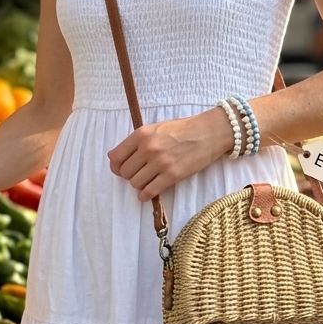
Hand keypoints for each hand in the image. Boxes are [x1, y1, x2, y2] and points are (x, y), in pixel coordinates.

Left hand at [108, 108, 232, 200]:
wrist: (208, 132)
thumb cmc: (182, 129)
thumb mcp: (156, 128)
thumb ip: (137, 141)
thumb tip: (114, 157)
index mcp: (141, 134)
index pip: (115, 157)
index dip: (116, 166)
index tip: (121, 170)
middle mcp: (148, 148)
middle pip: (125, 172)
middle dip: (130, 176)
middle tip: (139, 175)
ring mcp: (160, 162)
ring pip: (135, 183)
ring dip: (139, 185)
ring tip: (147, 181)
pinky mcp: (172, 175)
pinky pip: (150, 191)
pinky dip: (145, 195)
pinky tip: (147, 194)